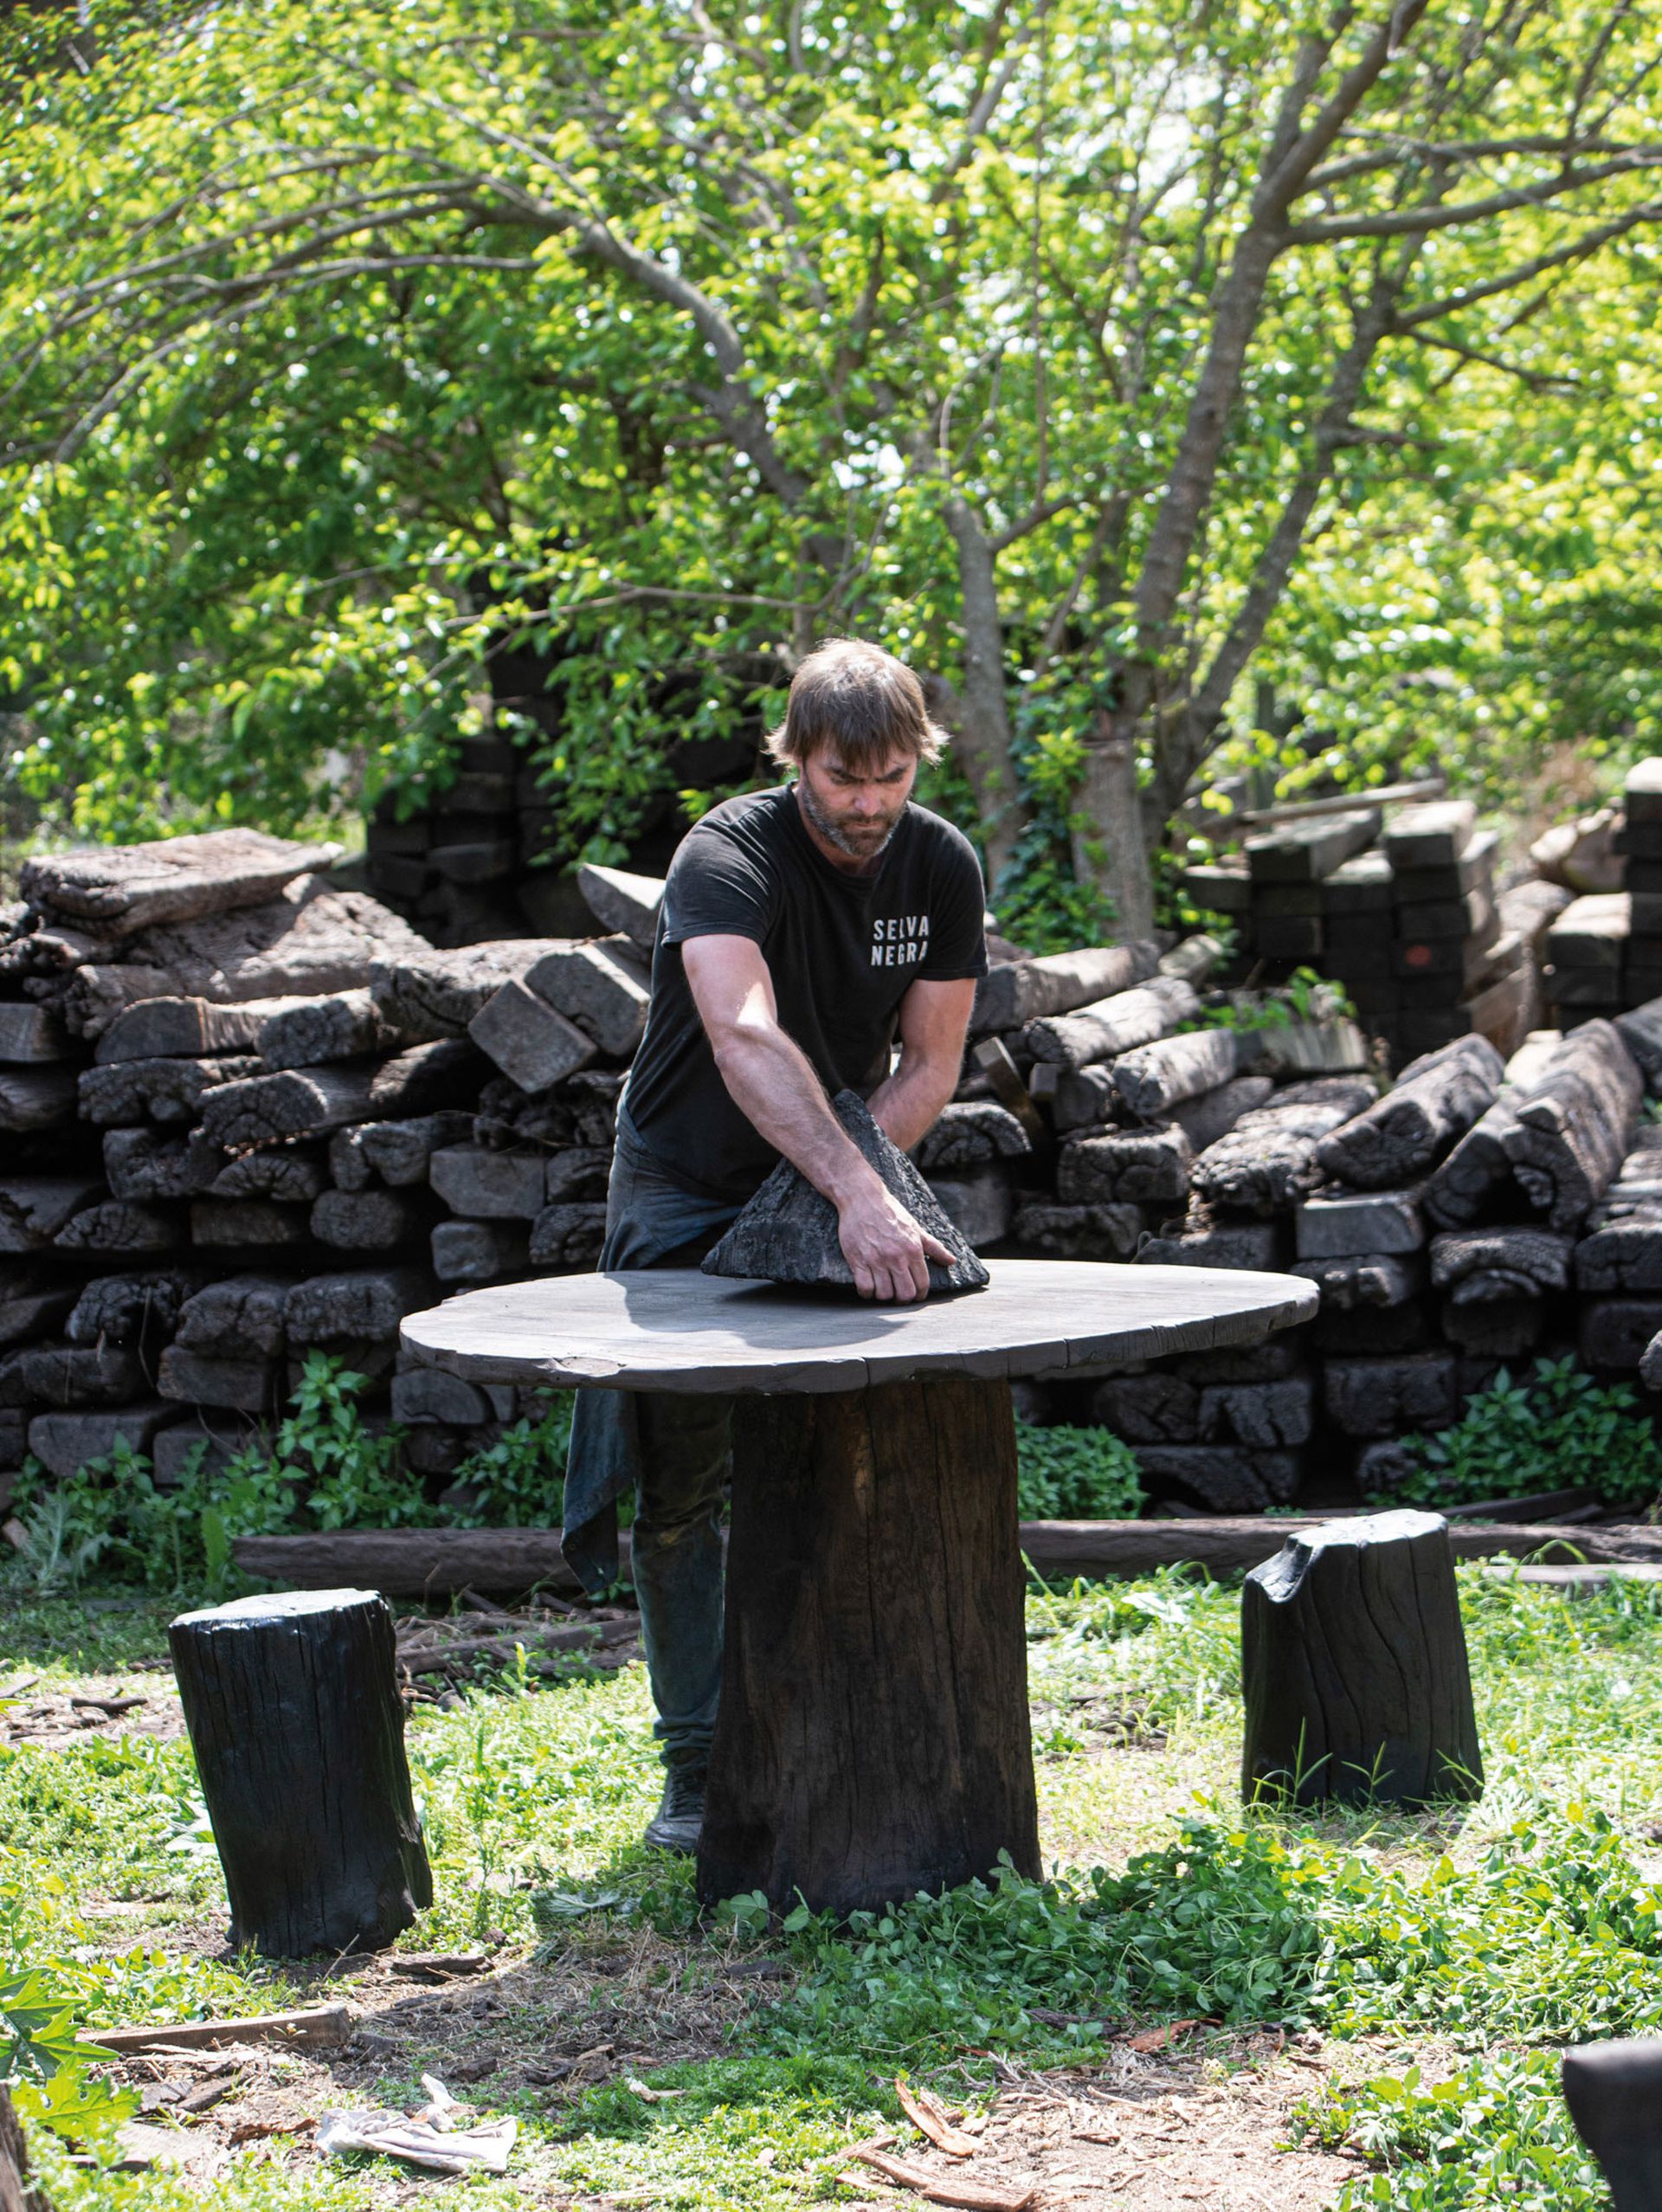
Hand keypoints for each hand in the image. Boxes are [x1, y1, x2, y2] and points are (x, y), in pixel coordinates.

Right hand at [836, 1178, 956, 1301]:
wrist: (863, 1198)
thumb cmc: (890, 1212)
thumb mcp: (915, 1228)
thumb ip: (934, 1247)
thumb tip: (951, 1261)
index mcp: (913, 1250)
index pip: (922, 1284)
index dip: (920, 1295)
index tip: (915, 1295)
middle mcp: (896, 1257)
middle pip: (905, 1294)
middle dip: (903, 1299)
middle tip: (898, 1295)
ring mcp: (876, 1259)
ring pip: (884, 1294)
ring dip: (884, 1296)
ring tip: (883, 1288)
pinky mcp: (858, 1260)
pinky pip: (865, 1288)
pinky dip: (866, 1292)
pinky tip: (868, 1286)